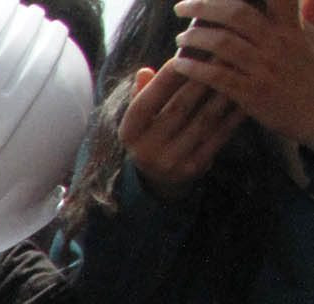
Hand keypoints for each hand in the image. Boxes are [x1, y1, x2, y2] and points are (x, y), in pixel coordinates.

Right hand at [121, 59, 249, 198]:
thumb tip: (144, 71)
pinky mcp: (194, 168)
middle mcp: (146, 150)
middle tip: (221, 53)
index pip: (146, 101)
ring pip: (203, 119)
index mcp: (129, 134)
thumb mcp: (141, 119)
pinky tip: (245, 96)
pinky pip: (219, 135)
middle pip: (179, 106)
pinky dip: (234, 114)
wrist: (160, 179)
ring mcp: (171, 161)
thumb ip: (143, 94)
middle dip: (201, 77)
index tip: (184, 53)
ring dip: (223, 91)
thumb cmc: (153, 134)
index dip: (165, 77)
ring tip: (238, 69)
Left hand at [174, 0, 313, 149]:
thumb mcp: (308, 42)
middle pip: (236, 13)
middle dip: (203, 6)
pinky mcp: (252, 93)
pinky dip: (194, 68)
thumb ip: (296, 20)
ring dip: (194, 37)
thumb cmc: (309, 78)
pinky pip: (217, 76)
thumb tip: (296, 1)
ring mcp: (264, 68)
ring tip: (180, 39)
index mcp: (290, 28)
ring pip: (223, 42)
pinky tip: (179, 65)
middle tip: (180, 7)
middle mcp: (277, 43)